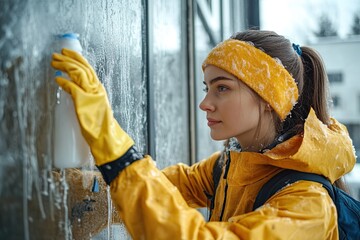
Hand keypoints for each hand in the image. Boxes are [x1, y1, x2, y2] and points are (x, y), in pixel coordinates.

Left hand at [51, 48, 133, 165]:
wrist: (107, 137)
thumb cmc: (100, 126)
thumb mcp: (94, 107)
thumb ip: (85, 97)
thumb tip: (72, 90)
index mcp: (99, 90)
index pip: (88, 69)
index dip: (78, 60)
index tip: (68, 54)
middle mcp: (97, 89)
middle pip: (82, 68)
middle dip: (69, 58)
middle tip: (57, 54)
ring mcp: (91, 95)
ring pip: (77, 73)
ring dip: (64, 66)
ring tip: (55, 62)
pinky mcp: (84, 102)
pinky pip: (72, 87)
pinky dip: (64, 82)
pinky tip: (58, 79)